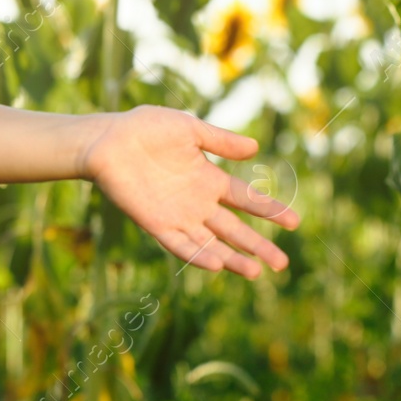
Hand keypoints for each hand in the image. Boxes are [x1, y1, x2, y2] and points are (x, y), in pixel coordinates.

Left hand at [80, 104, 300, 278]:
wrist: (105, 139)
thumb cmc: (145, 128)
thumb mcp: (188, 128)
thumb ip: (220, 141)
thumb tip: (255, 148)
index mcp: (209, 179)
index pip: (247, 199)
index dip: (270, 210)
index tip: (295, 222)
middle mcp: (197, 202)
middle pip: (234, 229)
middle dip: (258, 246)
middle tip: (282, 265)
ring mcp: (176, 215)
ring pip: (210, 243)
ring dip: (231, 257)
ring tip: (255, 272)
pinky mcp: (154, 222)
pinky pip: (178, 243)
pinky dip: (196, 254)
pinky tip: (216, 263)